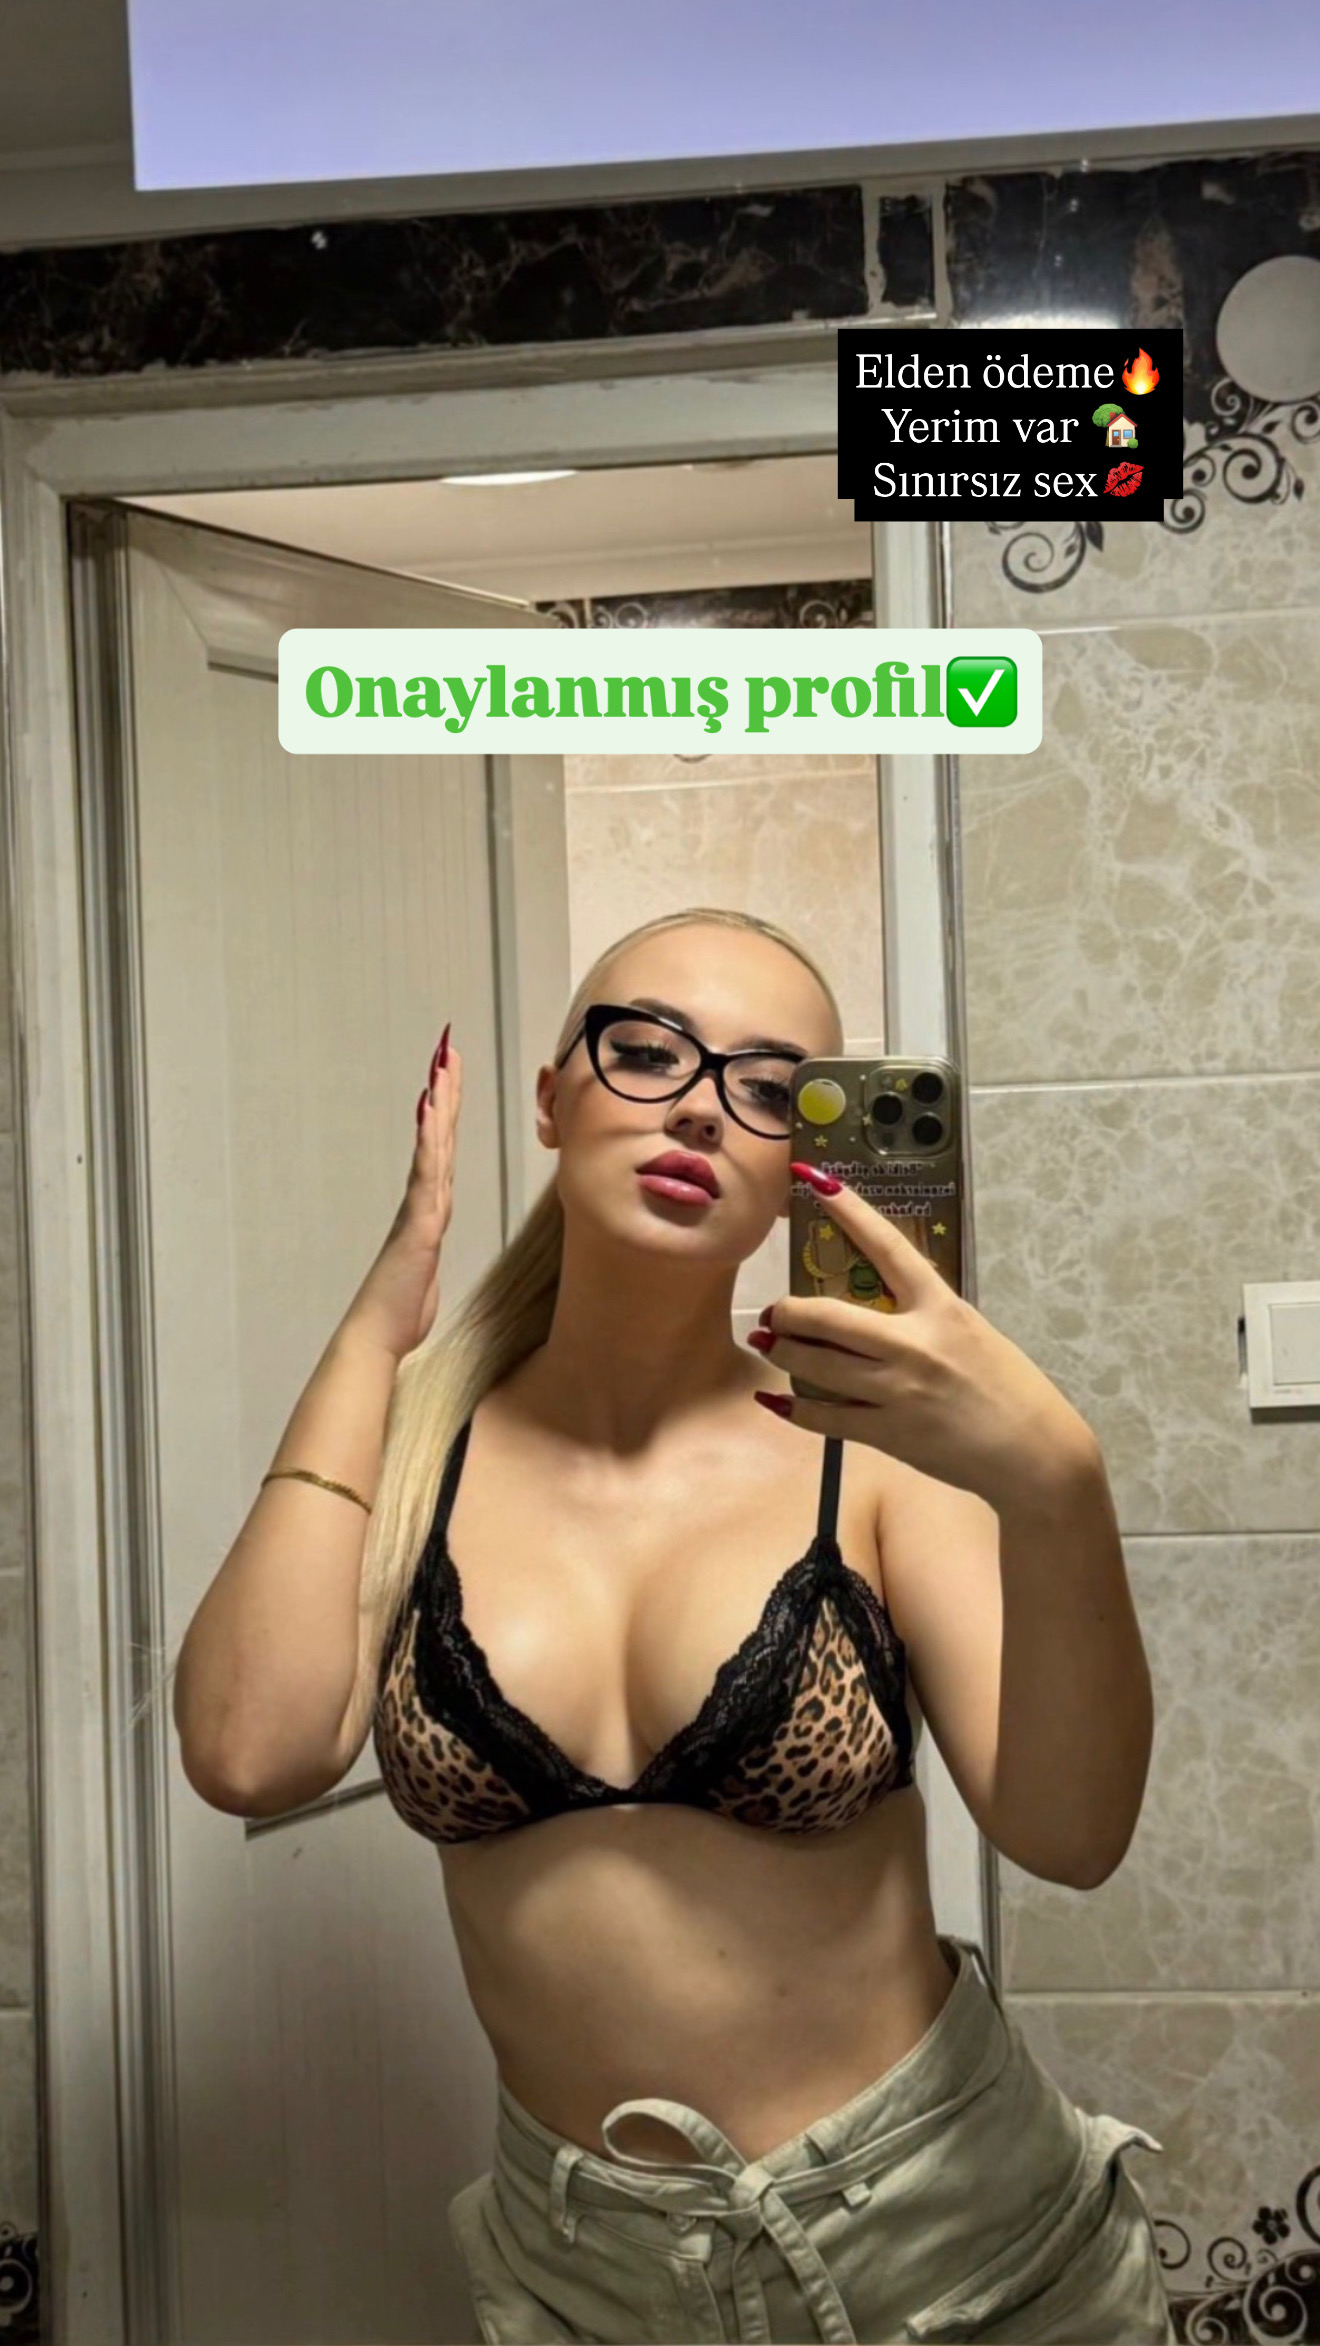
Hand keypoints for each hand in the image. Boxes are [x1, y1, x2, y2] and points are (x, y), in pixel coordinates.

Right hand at [344, 1027, 462, 1362]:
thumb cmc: (399, 1309)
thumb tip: (425, 1236)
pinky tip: (430, 1110)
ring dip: (438, 1100)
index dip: (446, 1108)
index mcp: (429, 1207)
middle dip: (444, 1087)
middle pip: (438, 1132)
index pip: (442, 1146)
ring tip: (441, 1062)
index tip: (449, 1072)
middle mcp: (424, 1199)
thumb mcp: (424, 1269)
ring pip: (434, 1143)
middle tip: (446, 1046)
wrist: (376, 1336)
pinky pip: (427, 1173)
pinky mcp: (419, 1223)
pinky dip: (429, 1139)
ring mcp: (420, 1208)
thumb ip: (425, 1245)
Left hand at [750, 1166, 1096, 1507]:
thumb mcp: (970, 1333)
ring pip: (816, 1365)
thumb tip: (879, 1307)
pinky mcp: (889, 1433)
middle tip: (773, 1312)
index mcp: (940, 1307)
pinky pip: (825, 1417)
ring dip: (784, 1352)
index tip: (813, 1179)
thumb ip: (925, 1316)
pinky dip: (795, 1408)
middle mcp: (914, 1343)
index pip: (886, 1246)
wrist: (1035, 1453)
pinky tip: (778, 1401)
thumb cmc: (1009, 1388)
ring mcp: (898, 1389)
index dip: (847, 1210)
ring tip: (771, 1346)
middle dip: (787, 1311)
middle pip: (827, 1315)